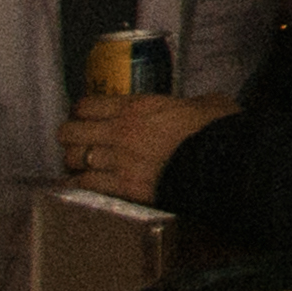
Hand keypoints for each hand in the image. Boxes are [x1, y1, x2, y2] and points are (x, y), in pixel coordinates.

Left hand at [58, 89, 225, 200]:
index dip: (81, 111)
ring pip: (72, 159)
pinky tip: (77, 185)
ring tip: (80, 164)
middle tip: (77, 141)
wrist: (222, 164)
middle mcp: (119, 132)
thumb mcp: (207, 104)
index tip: (85, 116)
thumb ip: (191, 103)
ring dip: (74, 162)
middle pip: (70, 132)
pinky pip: (85, 185)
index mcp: (136, 107)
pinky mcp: (123, 187)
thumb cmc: (217, 131)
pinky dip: (78, 185)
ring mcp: (118, 161)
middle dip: (70, 136)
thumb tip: (198, 106)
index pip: (86, 105)